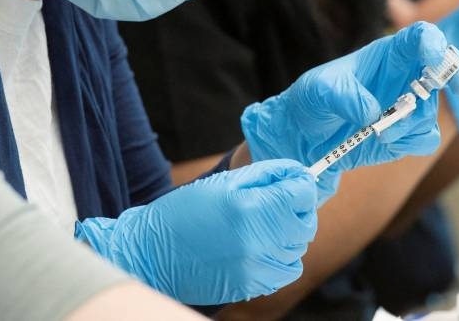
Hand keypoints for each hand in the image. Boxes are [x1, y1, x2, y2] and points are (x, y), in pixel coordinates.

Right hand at [74, 160, 316, 304]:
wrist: (153, 254)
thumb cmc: (186, 212)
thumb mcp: (224, 182)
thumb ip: (266, 174)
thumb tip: (298, 172)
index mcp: (249, 208)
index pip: (301, 194)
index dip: (300, 183)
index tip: (294, 182)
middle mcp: (257, 241)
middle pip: (305, 223)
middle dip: (297, 209)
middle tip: (277, 202)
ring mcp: (255, 268)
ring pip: (298, 249)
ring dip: (288, 234)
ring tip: (263, 225)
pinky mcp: (251, 286)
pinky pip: (286, 271)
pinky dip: (281, 257)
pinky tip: (259, 247)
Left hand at [240, 22, 458, 203]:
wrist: (304, 137)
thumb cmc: (312, 101)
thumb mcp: (319, 90)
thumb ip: (345, 96)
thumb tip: (372, 113)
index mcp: (387, 54)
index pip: (419, 37)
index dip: (432, 43)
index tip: (434, 57)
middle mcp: (404, 77)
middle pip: (445, 68)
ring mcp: (408, 106)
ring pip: (431, 113)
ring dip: (411, 124)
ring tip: (378, 130)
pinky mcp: (405, 134)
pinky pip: (424, 139)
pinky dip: (408, 143)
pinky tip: (383, 142)